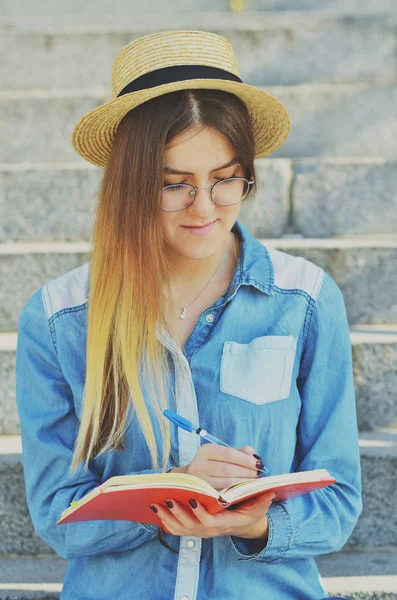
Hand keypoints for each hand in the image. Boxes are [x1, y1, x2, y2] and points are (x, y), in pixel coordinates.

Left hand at [150, 489, 274, 539]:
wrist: (244, 524)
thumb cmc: (249, 511)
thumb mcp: (259, 506)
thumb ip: (263, 499)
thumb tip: (270, 490)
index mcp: (224, 524)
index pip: (209, 522)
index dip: (200, 513)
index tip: (193, 500)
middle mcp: (210, 530)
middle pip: (190, 526)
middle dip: (178, 512)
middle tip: (168, 498)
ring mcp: (200, 531)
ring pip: (180, 528)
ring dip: (167, 516)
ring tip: (157, 502)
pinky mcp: (192, 528)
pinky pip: (175, 529)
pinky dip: (165, 520)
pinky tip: (156, 508)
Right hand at [172, 444, 264, 491]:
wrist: (188, 479)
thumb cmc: (210, 464)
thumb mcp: (221, 454)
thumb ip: (238, 452)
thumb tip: (253, 455)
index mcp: (206, 450)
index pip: (229, 454)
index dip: (246, 460)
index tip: (259, 464)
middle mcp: (199, 464)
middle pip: (228, 469)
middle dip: (246, 472)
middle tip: (258, 475)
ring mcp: (199, 481)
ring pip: (226, 483)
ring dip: (243, 483)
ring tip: (254, 483)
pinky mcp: (202, 494)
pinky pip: (222, 494)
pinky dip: (236, 493)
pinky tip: (244, 491)